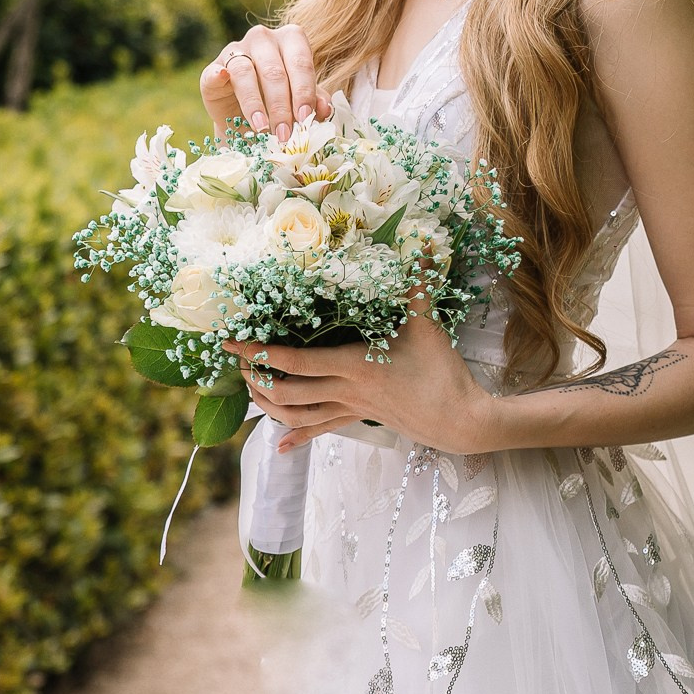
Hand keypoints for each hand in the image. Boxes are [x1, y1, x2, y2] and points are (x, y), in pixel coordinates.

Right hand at [200, 22, 329, 137]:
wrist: (249, 120)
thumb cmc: (283, 102)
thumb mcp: (303, 101)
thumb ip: (316, 101)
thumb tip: (324, 109)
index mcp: (292, 40)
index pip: (300, 63)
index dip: (304, 92)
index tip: (305, 118)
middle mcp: (264, 39)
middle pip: (274, 71)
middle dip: (281, 106)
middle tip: (285, 133)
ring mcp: (236, 50)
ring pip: (245, 73)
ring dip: (254, 104)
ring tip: (262, 129)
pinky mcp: (213, 68)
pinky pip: (215, 71)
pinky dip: (217, 76)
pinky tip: (221, 79)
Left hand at [228, 310, 497, 455]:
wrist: (460, 419)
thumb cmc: (442, 372)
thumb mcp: (428, 325)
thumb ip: (418, 286)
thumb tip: (421, 245)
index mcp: (355, 365)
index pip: (295, 362)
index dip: (259, 353)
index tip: (232, 343)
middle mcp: (346, 390)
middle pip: (288, 392)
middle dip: (257, 380)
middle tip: (238, 364)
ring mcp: (352, 408)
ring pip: (299, 416)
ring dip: (270, 407)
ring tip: (252, 393)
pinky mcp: (361, 418)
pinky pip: (324, 429)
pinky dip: (299, 436)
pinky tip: (281, 447)